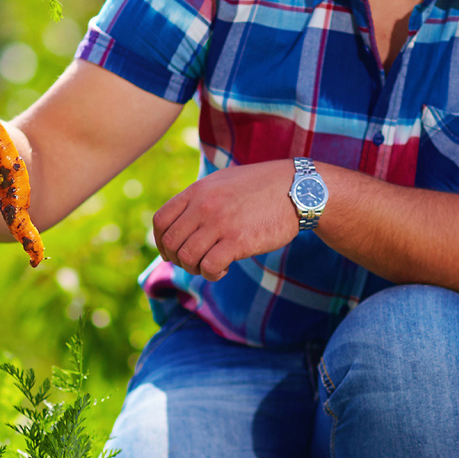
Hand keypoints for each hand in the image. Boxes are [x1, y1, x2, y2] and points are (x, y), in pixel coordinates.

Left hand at [152, 159, 300, 280]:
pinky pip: (209, 266)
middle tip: (195, 262)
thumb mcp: (223, 183)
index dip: (161, 242)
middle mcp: (204, 206)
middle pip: (171, 243)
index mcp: (197, 191)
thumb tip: (180, 220)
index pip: (160, 221)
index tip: (172, 252)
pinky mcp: (238, 241)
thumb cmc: (261, 188)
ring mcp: (220, 223)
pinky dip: (212, 274)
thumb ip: (200, 199)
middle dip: (178, 259)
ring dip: (195, 268)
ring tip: (211, 265)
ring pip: (187, 257)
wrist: (298, 189)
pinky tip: (224, 269)